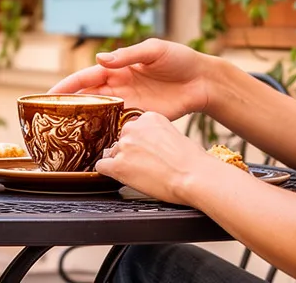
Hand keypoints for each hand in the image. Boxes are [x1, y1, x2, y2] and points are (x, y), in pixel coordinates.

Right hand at [48, 38, 212, 119]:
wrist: (203, 81)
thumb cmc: (179, 59)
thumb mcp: (154, 50)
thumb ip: (128, 56)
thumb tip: (101, 58)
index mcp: (117, 68)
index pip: (85, 78)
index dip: (66, 86)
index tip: (47, 95)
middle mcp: (118, 86)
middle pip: (87, 98)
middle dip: (67, 107)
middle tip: (47, 119)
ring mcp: (128, 103)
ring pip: (98, 114)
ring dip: (82, 122)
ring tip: (63, 134)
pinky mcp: (139, 118)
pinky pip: (117, 126)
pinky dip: (104, 133)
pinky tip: (92, 143)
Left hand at [96, 112, 219, 204]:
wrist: (194, 176)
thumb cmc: (192, 160)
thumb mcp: (175, 135)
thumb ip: (155, 135)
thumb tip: (148, 145)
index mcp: (148, 117)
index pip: (134, 129)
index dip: (140, 143)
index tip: (148, 151)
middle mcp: (133, 128)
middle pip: (121, 140)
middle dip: (130, 152)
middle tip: (145, 164)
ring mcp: (124, 146)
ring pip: (112, 153)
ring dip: (122, 163)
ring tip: (141, 173)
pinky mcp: (118, 165)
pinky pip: (102, 166)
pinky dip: (109, 172)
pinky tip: (123, 177)